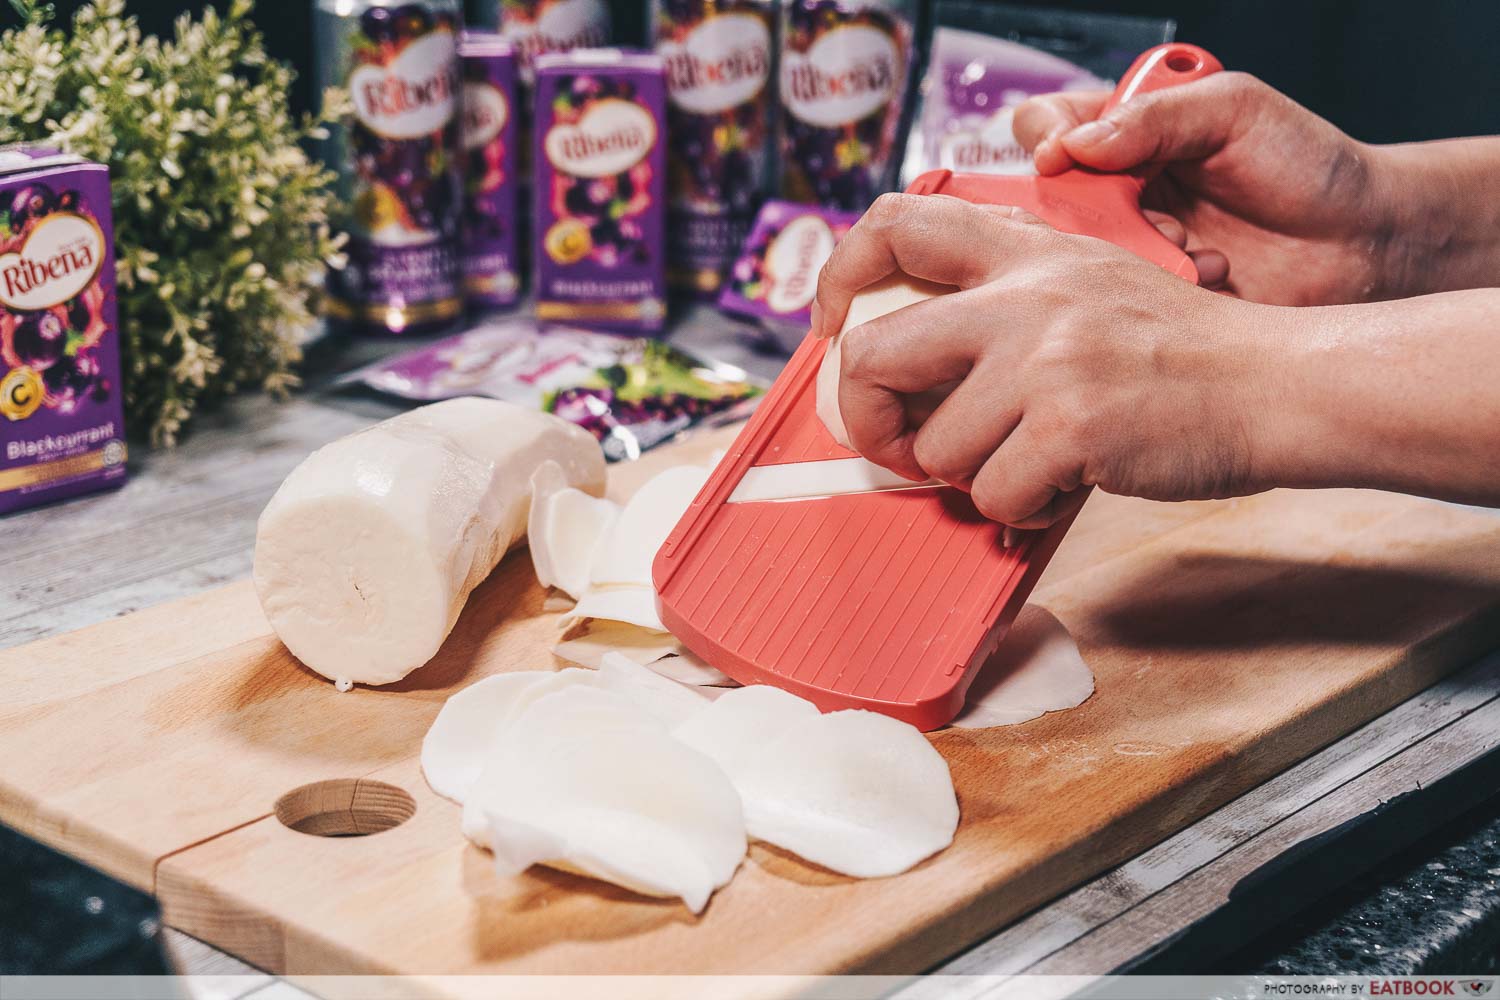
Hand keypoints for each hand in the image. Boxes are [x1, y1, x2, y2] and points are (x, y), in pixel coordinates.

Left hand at [812, 195, 1289, 527]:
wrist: (1273, 384)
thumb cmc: (1178, 352)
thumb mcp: (1089, 283)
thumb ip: (1006, 297)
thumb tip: (908, 357)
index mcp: (1024, 253)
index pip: (897, 222)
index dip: (840, 275)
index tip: (833, 329)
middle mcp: (1022, 297)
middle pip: (869, 354)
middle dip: (867, 420)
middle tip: (903, 446)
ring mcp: (1043, 359)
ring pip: (935, 449)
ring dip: (971, 477)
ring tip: (1029, 464)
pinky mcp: (1069, 424)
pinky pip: (991, 494)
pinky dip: (1019, 510)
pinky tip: (1061, 487)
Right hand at [1012, 72, 1392, 306]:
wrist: (1362, 241)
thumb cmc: (1307, 164)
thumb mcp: (1235, 110)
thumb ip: (1154, 116)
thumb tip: (1077, 143)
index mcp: (1131, 132)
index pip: (1049, 126)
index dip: (1046, 141)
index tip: (1062, 158)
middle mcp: (1120, 190)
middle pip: (1048, 199)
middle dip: (1092, 208)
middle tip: (1142, 211)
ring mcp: (1132, 246)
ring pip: (1080, 253)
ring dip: (1138, 247)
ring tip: (1192, 243)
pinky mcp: (1150, 297)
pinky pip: (1120, 297)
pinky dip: (1166, 284)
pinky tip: (1214, 272)